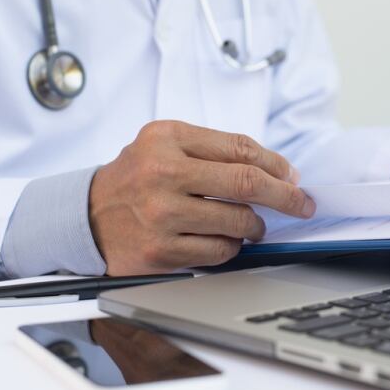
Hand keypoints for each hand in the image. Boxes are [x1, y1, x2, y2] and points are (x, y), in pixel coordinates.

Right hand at [89, 120, 314, 274]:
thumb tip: (279, 172)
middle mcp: (162, 173)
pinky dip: (233, 247)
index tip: (292, 177)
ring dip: (256, 226)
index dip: (276, 165)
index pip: (239, 148)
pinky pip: (219, 251)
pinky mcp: (160, 251)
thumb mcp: (165, 144)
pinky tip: (225, 240)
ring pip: (238, 222)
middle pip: (246, 183)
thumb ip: (215, 149)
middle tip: (301, 204)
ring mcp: (161, 214)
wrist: (88, 216)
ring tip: (252, 225)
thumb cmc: (137, 178)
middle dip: (285, 196)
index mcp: (167, 138)